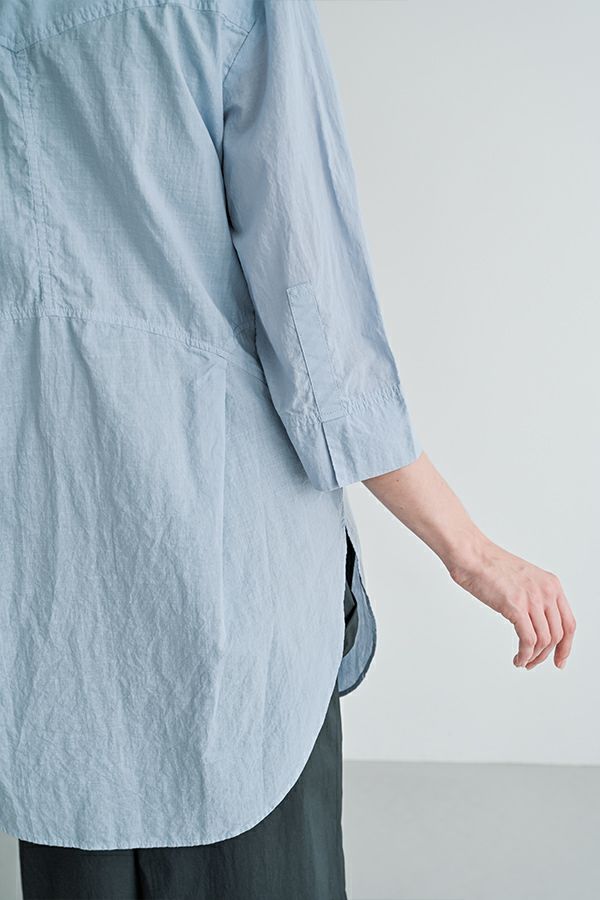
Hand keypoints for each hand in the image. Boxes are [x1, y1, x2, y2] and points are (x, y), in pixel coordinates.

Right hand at [363, 451, 575, 670]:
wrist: (471, 554)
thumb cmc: (489, 565)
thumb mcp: (522, 579)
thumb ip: (534, 597)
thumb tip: (535, 622)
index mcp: (551, 584)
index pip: (569, 622)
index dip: (567, 645)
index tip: (559, 658)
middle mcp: (546, 591)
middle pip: (559, 634)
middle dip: (549, 655)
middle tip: (535, 663)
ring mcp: (532, 598)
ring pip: (544, 640)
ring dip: (534, 657)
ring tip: (523, 661)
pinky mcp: (516, 606)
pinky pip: (528, 640)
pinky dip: (524, 654)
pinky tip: (517, 658)